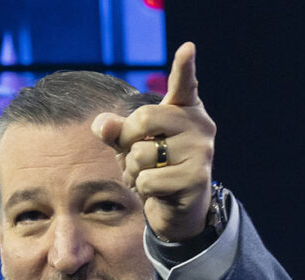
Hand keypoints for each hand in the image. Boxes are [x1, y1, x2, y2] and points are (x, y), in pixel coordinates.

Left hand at [92, 41, 216, 241]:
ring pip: (143, 153)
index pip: (184, 83)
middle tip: (135, 155)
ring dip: (133, 169)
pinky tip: (158, 190)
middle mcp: (200, 125)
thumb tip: (102, 124)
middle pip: (144, 117)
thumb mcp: (129, 144)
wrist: (177, 208)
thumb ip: (115, 130)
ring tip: (148, 175)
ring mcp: (202, 151)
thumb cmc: (153, 167)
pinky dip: (143, 189)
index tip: (187, 48)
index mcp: (185, 109)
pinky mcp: (197, 178)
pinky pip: (148, 179)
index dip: (184, 66)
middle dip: (127, 140)